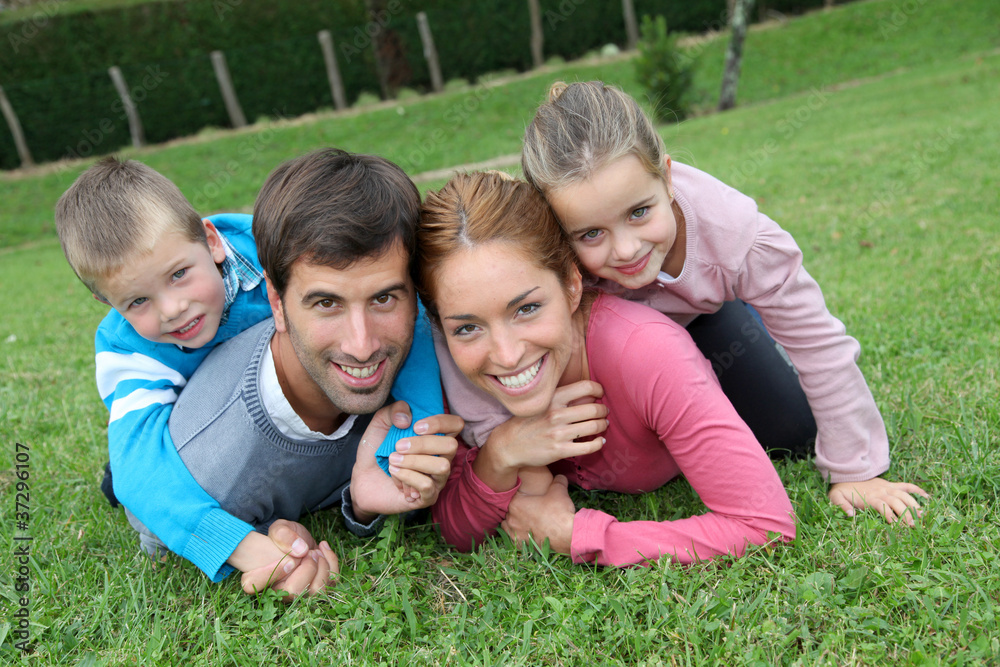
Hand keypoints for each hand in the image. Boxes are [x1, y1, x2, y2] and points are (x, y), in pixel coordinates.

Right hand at [239, 520, 338, 600]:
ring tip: (315, 551)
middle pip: (295, 592)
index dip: (275, 573)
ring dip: (322, 566)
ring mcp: (301, 592)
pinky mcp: (318, 585)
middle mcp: (280, 592)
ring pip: (317, 591)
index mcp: (261, 580)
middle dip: (308, 569)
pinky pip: (331, 581)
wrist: (296, 541)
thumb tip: (300, 550)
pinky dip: (331, 561)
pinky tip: (322, 547)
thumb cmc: (283, 538)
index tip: (289, 559)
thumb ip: (283, 535)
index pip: (260, 586)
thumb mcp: (279, 529)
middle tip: (308, 553)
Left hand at [351, 402, 461, 517]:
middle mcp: (442, 457)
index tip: (416, 426)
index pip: (456, 424)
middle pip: (451, 445)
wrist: (361, 479)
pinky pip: (427, 485)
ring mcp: (437, 478)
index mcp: (435, 437)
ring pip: (442, 466)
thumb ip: (394, 410)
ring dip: (413, 462)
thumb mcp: (380, 424)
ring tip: (392, 460)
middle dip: (423, 444)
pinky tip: (394, 474)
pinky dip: (408, 477)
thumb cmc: (376, 450)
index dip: (440, 422)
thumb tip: (407, 418)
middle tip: (398, 446)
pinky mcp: (428, 496)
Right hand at [477, 381, 607, 490]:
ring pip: (594, 426)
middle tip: (604, 412)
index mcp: (552, 398)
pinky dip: (599, 443)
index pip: (585, 386)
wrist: (508, 445)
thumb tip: (590, 393)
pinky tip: (599, 441)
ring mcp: (558, 433)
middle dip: (603, 410)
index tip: (600, 394)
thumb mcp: (541, 403)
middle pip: (594, 408)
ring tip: (602, 425)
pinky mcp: (560, 450)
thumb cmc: (527, 421)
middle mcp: (556, 414)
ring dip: (603, 425)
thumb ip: (562, 397)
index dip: (598, 389)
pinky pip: (589, 446)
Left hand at [501, 474, 575, 554]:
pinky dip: (515, 533)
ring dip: (513, 520)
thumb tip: (560, 476)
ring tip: (524, 519)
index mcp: (516, 503)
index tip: (528, 496)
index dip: (521, 495)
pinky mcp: (519, 543)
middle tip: (528, 507)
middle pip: (510, 509)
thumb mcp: (559, 490)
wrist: (566, 534)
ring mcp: (514, 532)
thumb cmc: (559, 511)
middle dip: (517, 508)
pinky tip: (523, 531)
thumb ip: (557, 480)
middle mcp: (511, 517)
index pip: (513, 495)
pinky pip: (511, 536)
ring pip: (507, 523)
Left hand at [829, 476, 929, 525]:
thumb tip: (850, 515)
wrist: (846, 474)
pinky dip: (916, 490)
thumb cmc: (842, 490)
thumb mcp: (836, 497)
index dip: (889, 515)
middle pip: (896, 502)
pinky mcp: (891, 485)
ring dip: (913, 504)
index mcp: (869, 497)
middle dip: (905, 513)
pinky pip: (906, 486)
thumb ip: (841, 505)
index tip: (895, 526)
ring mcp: (888, 487)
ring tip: (922, 516)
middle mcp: (881, 492)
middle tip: (913, 526)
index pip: (882, 506)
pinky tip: (927, 497)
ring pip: (904, 495)